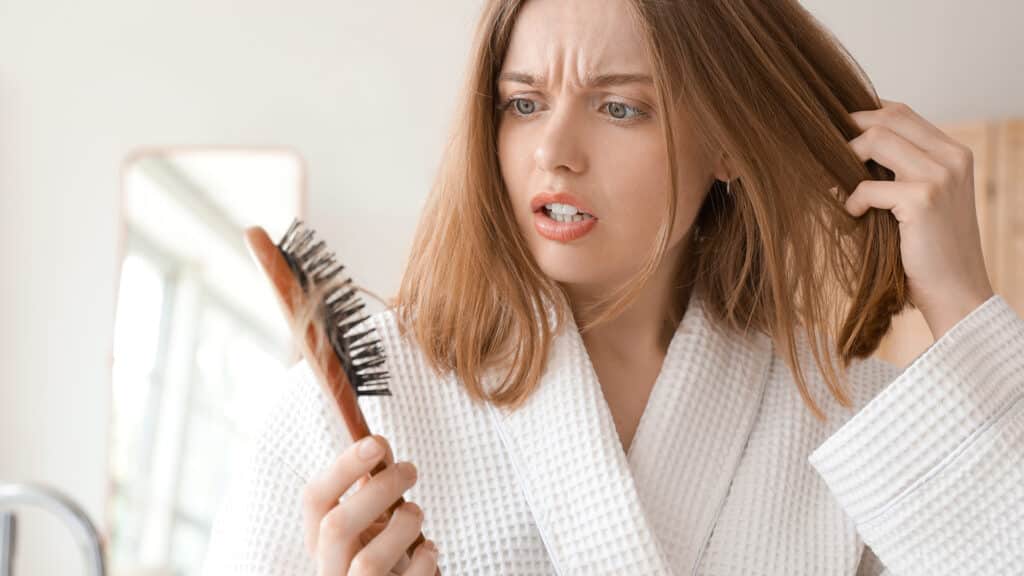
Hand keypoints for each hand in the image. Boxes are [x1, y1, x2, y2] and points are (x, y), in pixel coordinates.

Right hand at [301, 434, 438, 574]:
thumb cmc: (381, 554)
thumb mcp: (370, 520)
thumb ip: (371, 486)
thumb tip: (378, 445)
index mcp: (320, 540)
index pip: (315, 499)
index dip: (343, 468)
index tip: (376, 442)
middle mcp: (330, 568)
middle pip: (336, 527)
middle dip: (378, 491)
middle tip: (409, 470)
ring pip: (368, 562)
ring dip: (401, 527)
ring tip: (415, 513)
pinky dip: (423, 560)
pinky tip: (429, 549)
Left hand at [843, 98, 994, 339]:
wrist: (958, 291)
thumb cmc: (933, 249)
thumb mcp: (927, 198)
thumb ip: (905, 168)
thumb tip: (854, 147)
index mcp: (954, 152)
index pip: (901, 112)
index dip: (863, 115)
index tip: (837, 132)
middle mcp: (952, 157)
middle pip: (887, 117)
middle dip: (849, 131)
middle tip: (826, 154)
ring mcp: (940, 176)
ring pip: (875, 140)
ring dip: (846, 160)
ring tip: (837, 185)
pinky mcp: (922, 199)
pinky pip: (868, 186)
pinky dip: (852, 199)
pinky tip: (854, 214)